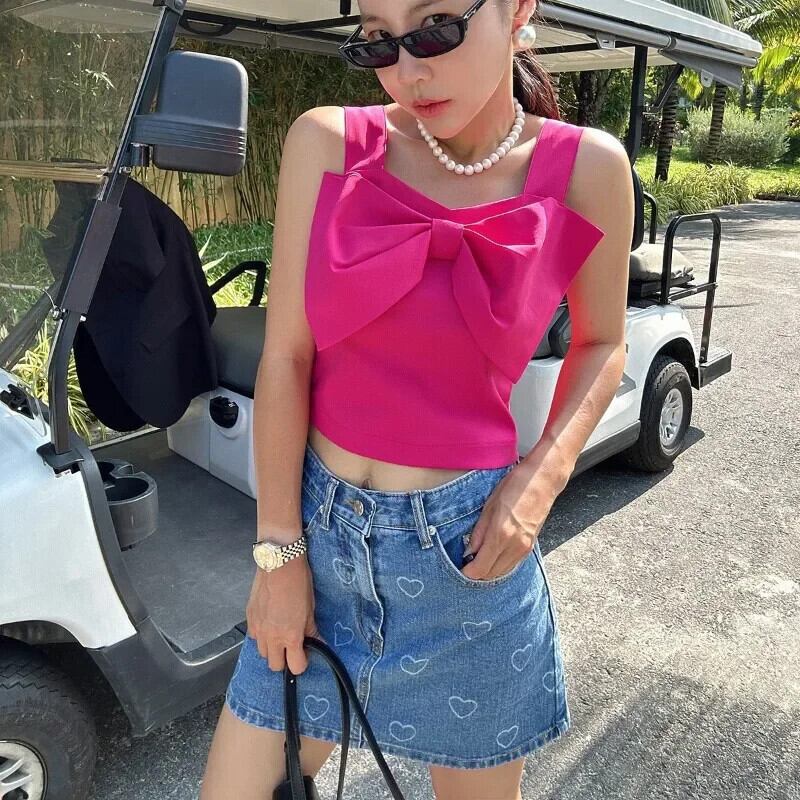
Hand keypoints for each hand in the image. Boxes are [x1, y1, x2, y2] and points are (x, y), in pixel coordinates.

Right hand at [245, 556, 323, 673]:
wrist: (279, 563)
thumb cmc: (298, 582)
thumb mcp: (310, 609)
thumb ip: (311, 631)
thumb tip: (319, 643)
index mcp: (290, 635)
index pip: (295, 666)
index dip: (302, 662)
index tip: (305, 654)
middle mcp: (271, 636)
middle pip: (275, 666)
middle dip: (285, 660)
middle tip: (292, 647)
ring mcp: (258, 628)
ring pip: (262, 653)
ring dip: (272, 648)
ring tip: (280, 634)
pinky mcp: (249, 618)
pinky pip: (253, 637)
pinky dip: (261, 635)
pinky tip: (269, 623)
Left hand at [460, 459, 557, 581]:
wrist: (542, 481)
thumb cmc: (514, 487)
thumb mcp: (489, 506)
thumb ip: (478, 533)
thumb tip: (469, 551)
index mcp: (500, 535)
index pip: (480, 568)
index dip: (468, 571)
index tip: (460, 566)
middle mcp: (514, 547)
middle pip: (490, 574)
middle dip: (477, 572)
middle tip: (467, 561)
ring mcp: (525, 549)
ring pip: (502, 572)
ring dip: (488, 569)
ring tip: (478, 557)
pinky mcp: (531, 547)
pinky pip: (512, 564)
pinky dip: (500, 564)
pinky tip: (493, 553)